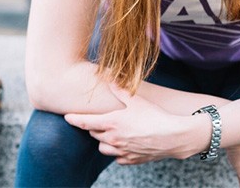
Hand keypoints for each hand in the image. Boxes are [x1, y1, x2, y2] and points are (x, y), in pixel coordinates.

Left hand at [65, 86, 209, 164]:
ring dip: (104, 141)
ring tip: (112, 133)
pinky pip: (117, 158)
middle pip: (94, 134)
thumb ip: (121, 91)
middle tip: (100, 120)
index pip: (85, 123)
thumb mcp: (137, 100)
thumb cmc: (155, 116)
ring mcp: (121, 151)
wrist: (172, 136)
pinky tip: (126, 144)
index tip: (66, 117)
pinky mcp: (130, 159)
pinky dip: (118, 152)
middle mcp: (113, 139)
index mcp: (112, 123)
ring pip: (102, 148)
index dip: (74, 119)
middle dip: (94, 127)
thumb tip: (110, 79)